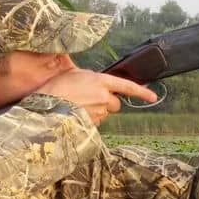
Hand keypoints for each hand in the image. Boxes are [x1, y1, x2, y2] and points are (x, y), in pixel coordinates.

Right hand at [36, 69, 157, 125]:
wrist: (45, 107)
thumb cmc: (54, 88)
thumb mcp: (70, 73)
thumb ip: (86, 76)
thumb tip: (88, 76)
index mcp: (100, 81)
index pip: (127, 86)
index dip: (142, 92)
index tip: (153, 96)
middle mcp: (103, 97)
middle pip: (115, 103)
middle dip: (106, 103)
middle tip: (89, 99)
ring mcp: (98, 113)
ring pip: (104, 114)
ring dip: (95, 111)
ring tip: (76, 106)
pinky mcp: (92, 126)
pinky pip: (94, 123)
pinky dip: (87, 121)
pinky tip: (74, 115)